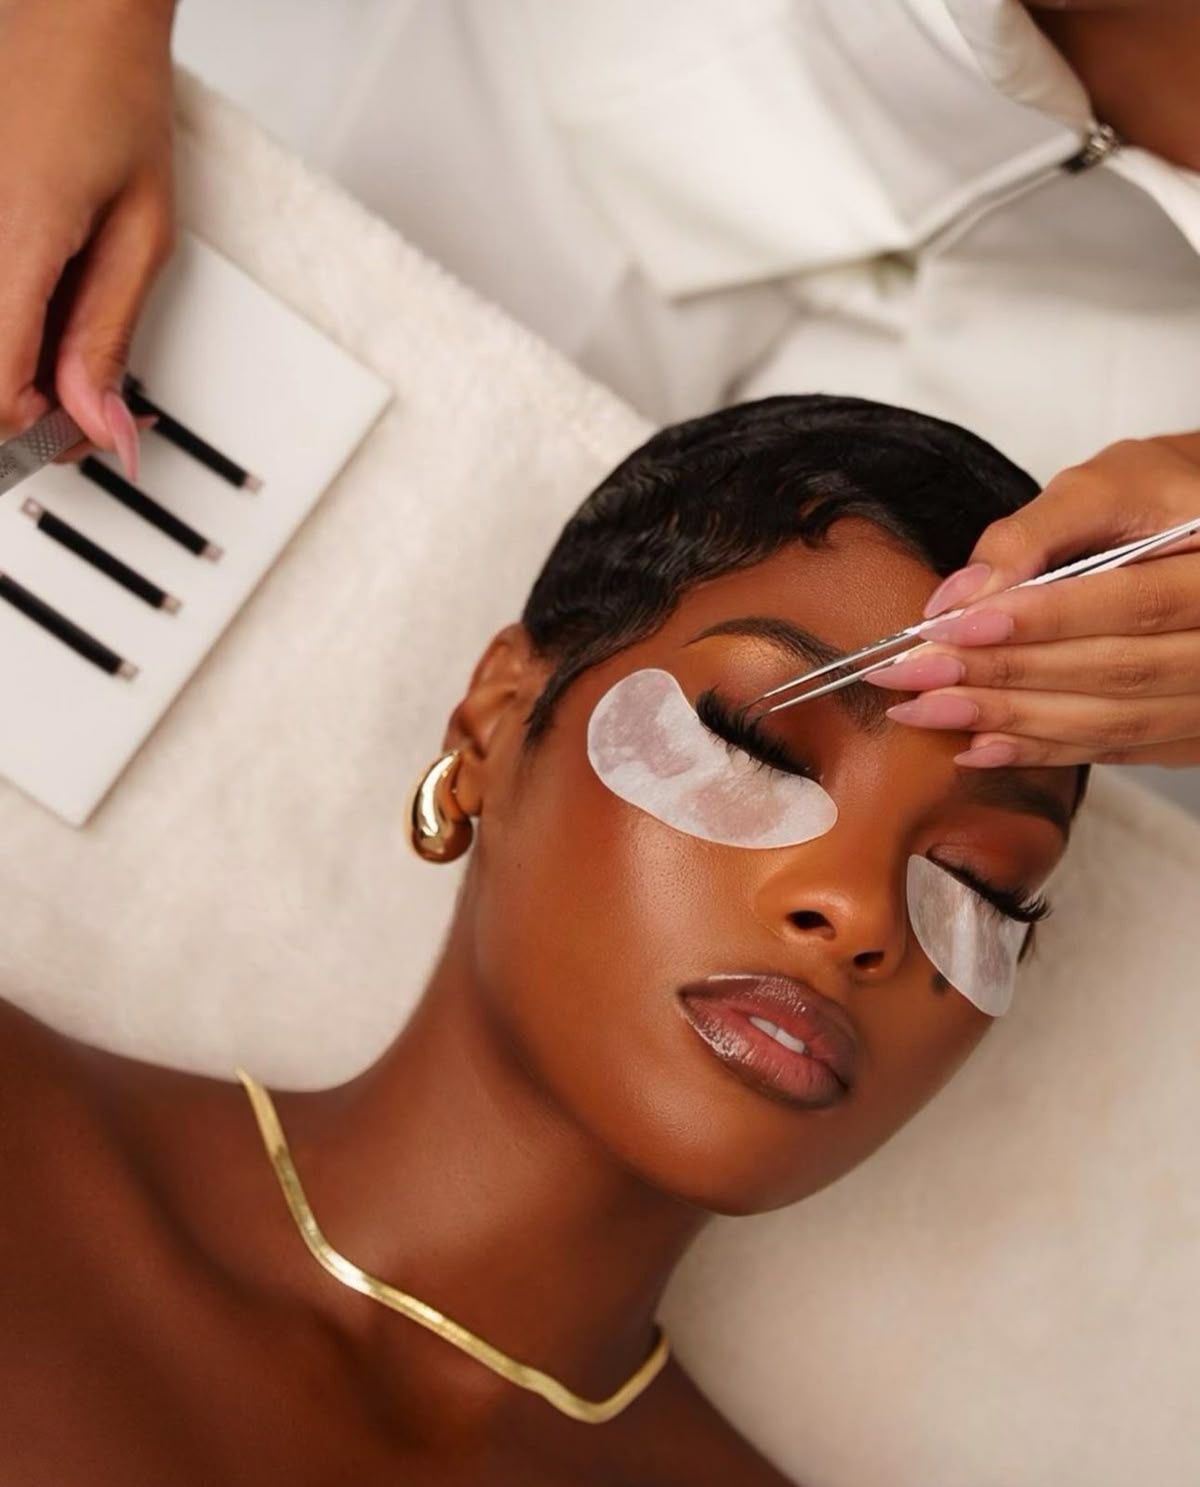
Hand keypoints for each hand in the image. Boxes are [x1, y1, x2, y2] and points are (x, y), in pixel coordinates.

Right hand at [0, 0, 177, 480]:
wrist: (69, 8)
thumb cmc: (110, 91)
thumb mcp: (143, 231)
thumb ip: (110, 335)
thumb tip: (101, 423)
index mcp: (12, 242)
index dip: (39, 430)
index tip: (86, 422)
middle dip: (28, 404)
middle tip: (86, 395)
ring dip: (14, 362)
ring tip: (67, 344)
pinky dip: (8, 318)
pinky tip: (39, 305)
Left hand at [867, 434, 1199, 767]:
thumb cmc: (1159, 499)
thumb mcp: (1107, 486)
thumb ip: (1032, 535)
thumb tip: (959, 597)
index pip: (1133, 605)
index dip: (1041, 620)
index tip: (954, 627)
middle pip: (1118, 672)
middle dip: (1005, 676)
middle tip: (915, 675)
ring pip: (1112, 722)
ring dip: (1010, 722)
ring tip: (926, 710)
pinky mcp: (1188, 730)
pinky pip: (1113, 749)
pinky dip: (1040, 750)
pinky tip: (976, 745)